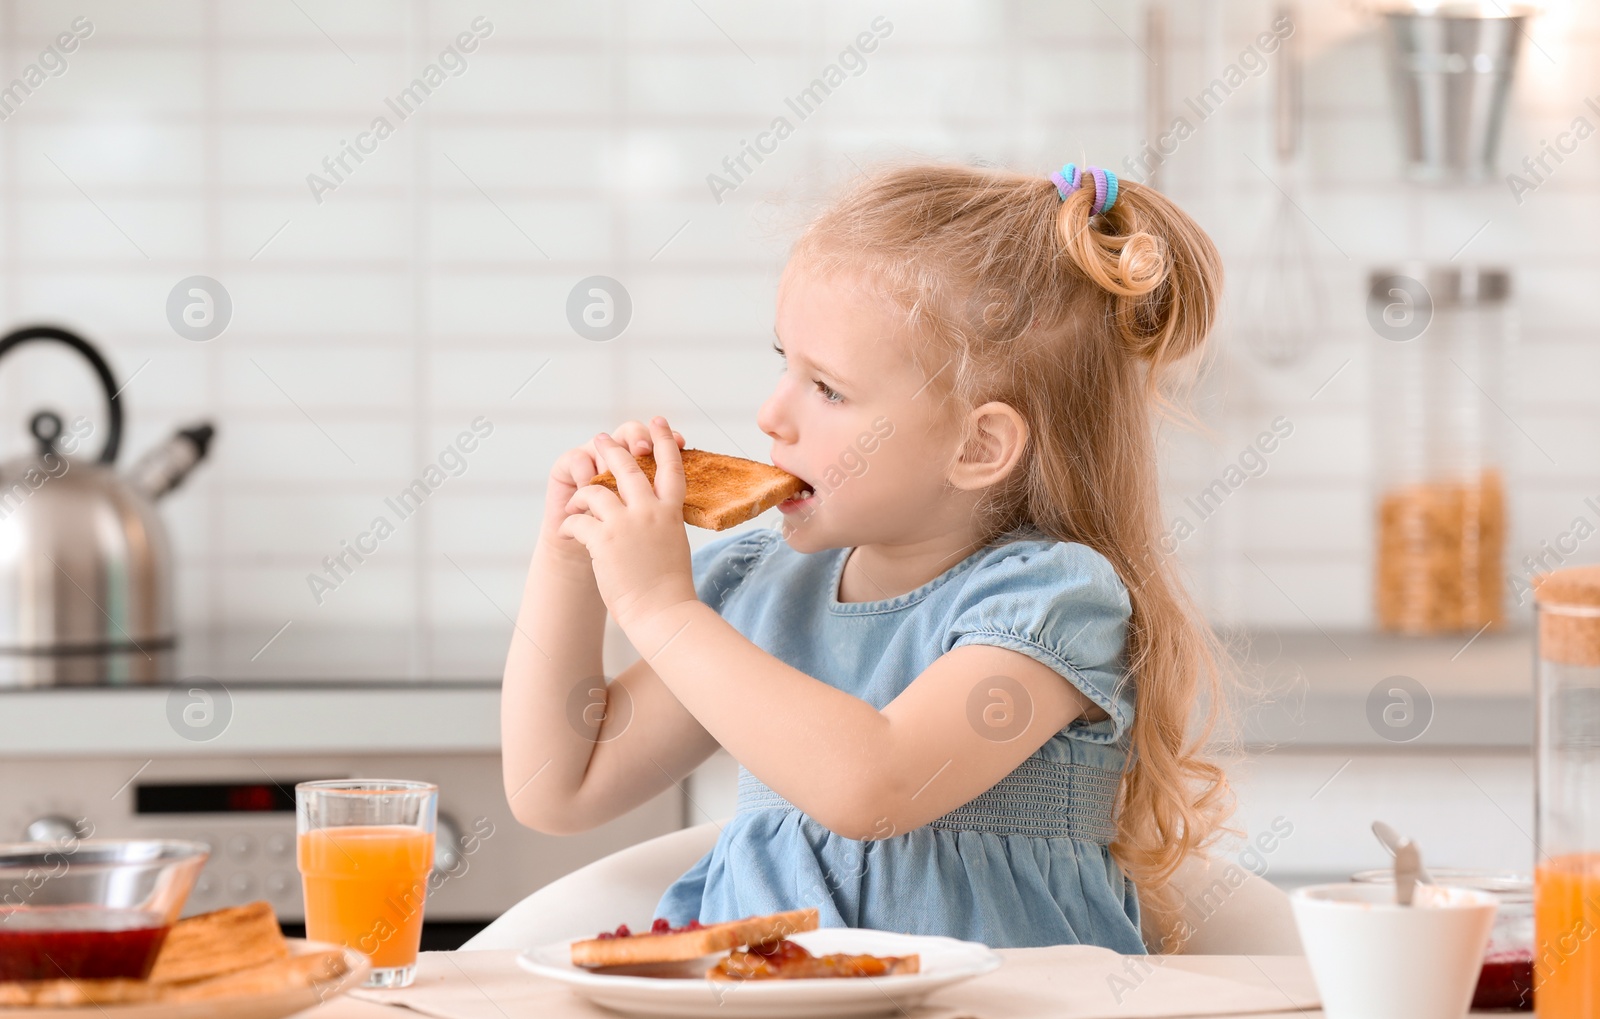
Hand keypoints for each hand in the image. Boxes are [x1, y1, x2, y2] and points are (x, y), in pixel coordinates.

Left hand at [559, 417, 696, 629]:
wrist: (663, 613)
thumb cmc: (670, 587)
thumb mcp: (674, 544)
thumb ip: (663, 521)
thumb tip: (653, 510)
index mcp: (671, 512)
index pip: (672, 467)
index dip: (665, 441)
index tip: (660, 422)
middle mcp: (650, 511)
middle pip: (629, 466)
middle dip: (613, 447)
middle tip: (601, 438)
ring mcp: (627, 524)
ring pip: (597, 487)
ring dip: (582, 489)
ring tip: (575, 492)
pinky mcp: (605, 540)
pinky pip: (578, 519)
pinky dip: (569, 523)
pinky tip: (566, 530)